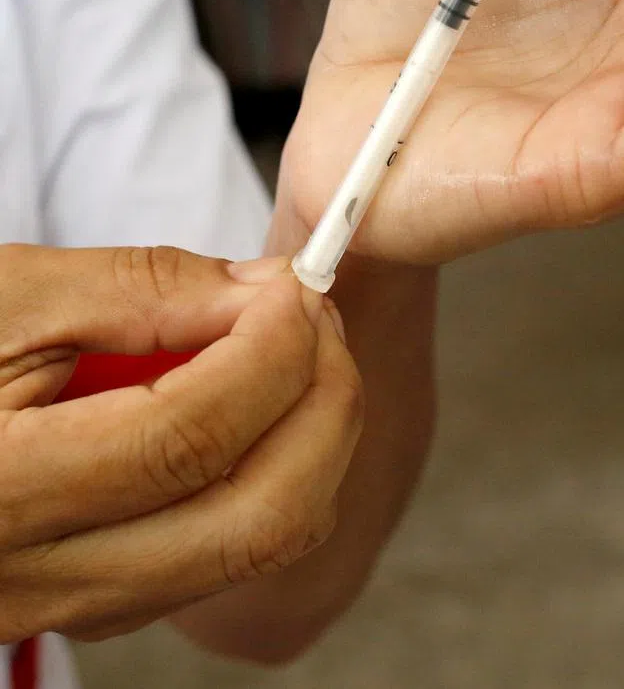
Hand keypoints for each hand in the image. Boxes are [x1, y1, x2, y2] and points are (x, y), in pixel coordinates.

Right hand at [0, 246, 361, 643]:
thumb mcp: (8, 297)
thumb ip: (144, 288)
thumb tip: (265, 292)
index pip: (189, 439)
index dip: (269, 352)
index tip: (294, 286)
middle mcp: (35, 581)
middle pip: (257, 519)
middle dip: (324, 402)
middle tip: (318, 316)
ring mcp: (73, 606)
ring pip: (259, 545)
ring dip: (312, 436)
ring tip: (296, 346)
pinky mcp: (99, 600)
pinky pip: (229, 548)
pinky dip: (276, 468)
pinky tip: (256, 397)